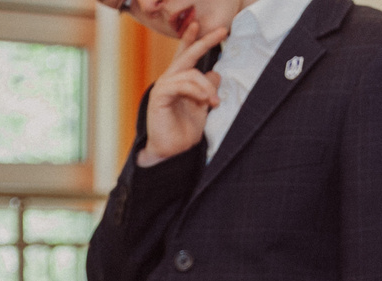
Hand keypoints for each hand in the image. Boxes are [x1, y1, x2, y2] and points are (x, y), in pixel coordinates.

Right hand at [139, 23, 228, 164]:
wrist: (172, 152)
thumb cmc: (184, 131)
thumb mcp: (203, 106)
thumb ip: (208, 88)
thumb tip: (215, 73)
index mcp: (179, 82)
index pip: (186, 56)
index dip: (193, 40)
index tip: (206, 27)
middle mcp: (169, 81)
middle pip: (186, 55)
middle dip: (204, 42)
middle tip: (222, 31)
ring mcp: (163, 88)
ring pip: (190, 73)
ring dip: (206, 87)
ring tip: (214, 102)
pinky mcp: (159, 97)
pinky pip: (181, 85)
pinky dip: (196, 92)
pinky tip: (203, 102)